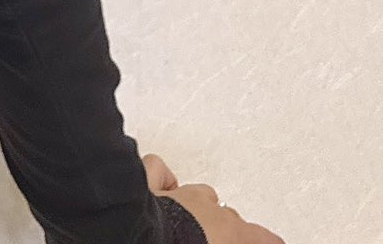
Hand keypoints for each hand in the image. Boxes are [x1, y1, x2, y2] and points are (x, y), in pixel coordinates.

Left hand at [143, 152, 285, 242]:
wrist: (135, 238)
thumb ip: (231, 238)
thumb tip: (225, 237)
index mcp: (230, 231)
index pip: (263, 237)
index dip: (268, 240)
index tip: (273, 241)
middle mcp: (207, 207)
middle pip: (229, 217)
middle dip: (227, 230)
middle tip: (220, 240)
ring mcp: (178, 194)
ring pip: (199, 193)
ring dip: (199, 206)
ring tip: (194, 222)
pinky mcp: (148, 182)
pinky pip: (159, 171)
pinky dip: (163, 179)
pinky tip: (162, 189)